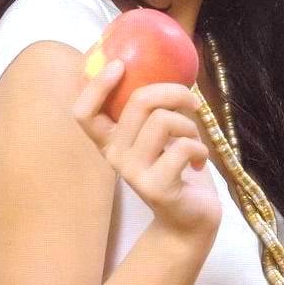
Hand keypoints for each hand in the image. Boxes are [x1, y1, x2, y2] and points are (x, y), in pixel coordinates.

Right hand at [72, 59, 222, 237]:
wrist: (191, 221)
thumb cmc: (177, 168)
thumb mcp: (161, 134)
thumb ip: (154, 108)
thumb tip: (163, 63)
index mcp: (111, 141)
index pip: (84, 113)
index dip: (96, 86)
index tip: (120, 64)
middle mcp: (115, 157)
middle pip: (138, 102)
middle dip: (173, 92)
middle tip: (191, 102)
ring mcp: (133, 173)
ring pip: (164, 121)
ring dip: (190, 125)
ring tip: (193, 140)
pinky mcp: (157, 188)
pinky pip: (182, 147)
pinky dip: (200, 148)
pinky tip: (198, 161)